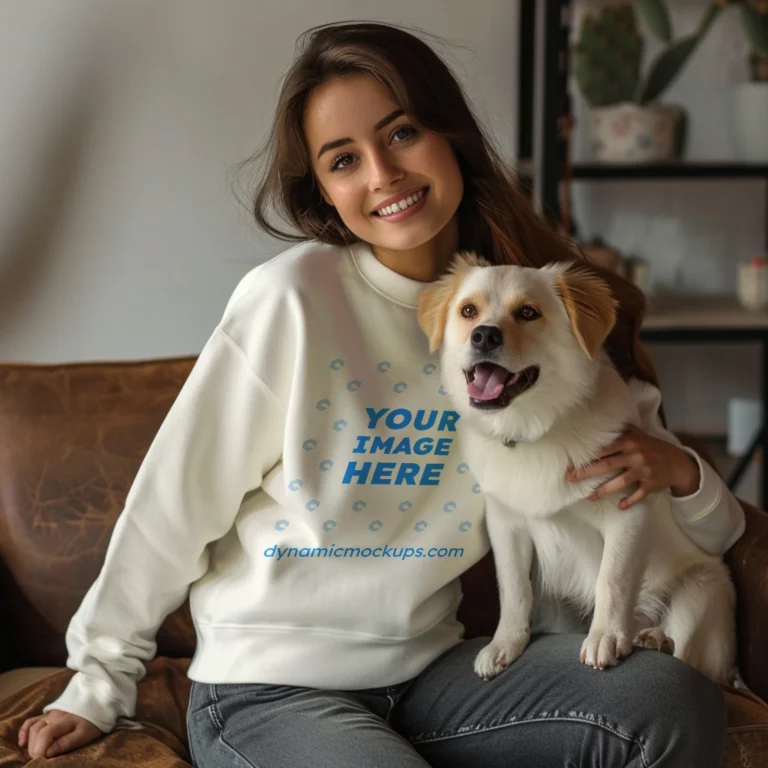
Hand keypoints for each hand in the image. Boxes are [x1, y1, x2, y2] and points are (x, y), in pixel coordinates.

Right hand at [18, 709, 101, 758]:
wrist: (99, 703)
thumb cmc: (93, 722)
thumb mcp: (85, 734)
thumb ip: (66, 742)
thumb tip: (48, 753)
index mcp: (63, 721)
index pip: (45, 734)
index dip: (40, 750)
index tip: (43, 761)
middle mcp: (53, 716)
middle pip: (36, 732)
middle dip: (35, 748)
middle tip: (40, 760)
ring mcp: (50, 714)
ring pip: (33, 727)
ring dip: (31, 742)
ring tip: (36, 754)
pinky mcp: (48, 714)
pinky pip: (31, 721)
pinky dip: (24, 731)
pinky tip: (22, 743)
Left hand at [566, 424, 699, 509]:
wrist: (678, 462)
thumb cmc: (652, 447)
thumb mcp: (638, 435)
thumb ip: (621, 430)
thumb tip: (599, 422)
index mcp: (629, 441)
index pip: (605, 448)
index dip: (588, 455)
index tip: (572, 461)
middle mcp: (636, 455)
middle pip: (608, 464)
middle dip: (588, 472)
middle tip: (571, 478)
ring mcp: (644, 470)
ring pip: (621, 481)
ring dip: (604, 490)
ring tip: (590, 497)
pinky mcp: (651, 484)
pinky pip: (639, 494)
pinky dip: (630, 500)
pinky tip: (620, 506)